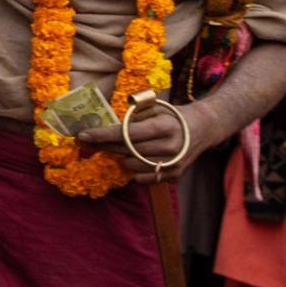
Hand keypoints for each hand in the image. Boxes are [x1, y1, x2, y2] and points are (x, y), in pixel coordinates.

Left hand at [78, 101, 208, 184]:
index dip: (103, 135)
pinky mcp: (174, 175)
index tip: (82, 135)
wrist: (203, 128)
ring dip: (121, 158)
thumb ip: (133, 115)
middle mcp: (170, 147)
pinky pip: (144, 178)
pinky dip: (134, 170)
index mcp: (164, 126)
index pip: (127, 133)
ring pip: (132, 166)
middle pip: (127, 150)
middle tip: (85, 142)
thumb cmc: (172, 115)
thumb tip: (105, 124)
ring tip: (120, 148)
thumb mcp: (155, 108)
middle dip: (103, 146)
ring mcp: (173, 163)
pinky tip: (134, 159)